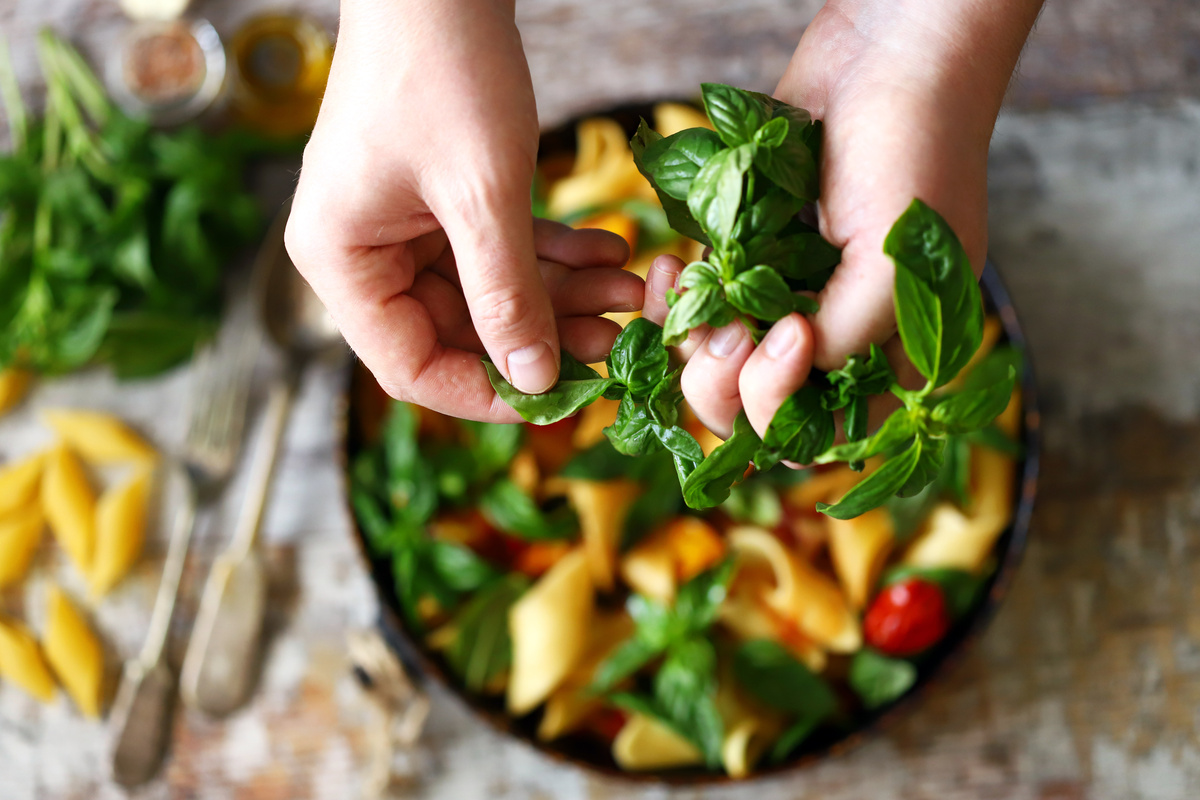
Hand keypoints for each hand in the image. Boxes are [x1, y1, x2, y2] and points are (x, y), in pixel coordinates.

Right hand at [286, 0, 641, 420]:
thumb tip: (535, 381)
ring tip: (630, 290)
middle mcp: (362, 252)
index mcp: (341, 261)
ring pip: (487, 292)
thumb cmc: (442, 68)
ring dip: (560, 294)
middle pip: (457, 331)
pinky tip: (609, 250)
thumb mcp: (482, 194)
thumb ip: (507, 294)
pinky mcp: (435, 198)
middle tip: (618, 338)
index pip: (410, 366)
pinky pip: (496, 248)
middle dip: (542, 336)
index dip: (486, 393)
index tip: (559, 399)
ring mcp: (400, 224)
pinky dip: (551, 253)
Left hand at [648, 0, 1040, 439]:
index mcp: (887, 353)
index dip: (786, 410)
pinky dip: (672, 298)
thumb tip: (778, 377)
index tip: (788, 339)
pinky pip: (695, 303)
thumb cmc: (914, 156)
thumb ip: (841, 343)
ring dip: (688, 342)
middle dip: (723, 383)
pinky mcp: (743, 253)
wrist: (888, 54)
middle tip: (724, 333)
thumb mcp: (893, 270)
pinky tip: (671, 265)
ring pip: (715, 361)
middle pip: (756, 408)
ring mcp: (784, 294)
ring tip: (688, 287)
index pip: (823, 434)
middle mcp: (833, 333)